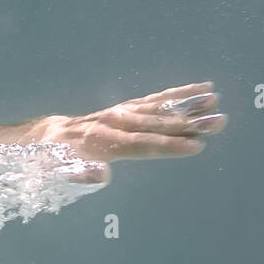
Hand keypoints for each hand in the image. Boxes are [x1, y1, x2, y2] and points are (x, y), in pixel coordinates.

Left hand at [43, 81, 225, 164]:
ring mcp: (120, 112)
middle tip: (219, 121)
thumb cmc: (53, 162)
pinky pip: (154, 99)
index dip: (167, 146)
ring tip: (215, 99)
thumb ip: (80, 175)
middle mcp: (113, 122)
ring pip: (157, 106)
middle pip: (154, 123)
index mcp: (100, 141)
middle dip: (188, 123)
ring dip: (187, 103)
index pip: (140, 144)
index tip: (196, 146)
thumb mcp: (59, 173)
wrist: (44, 137)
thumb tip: (101, 175)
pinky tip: (201, 88)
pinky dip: (177, 94)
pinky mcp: (125, 108)